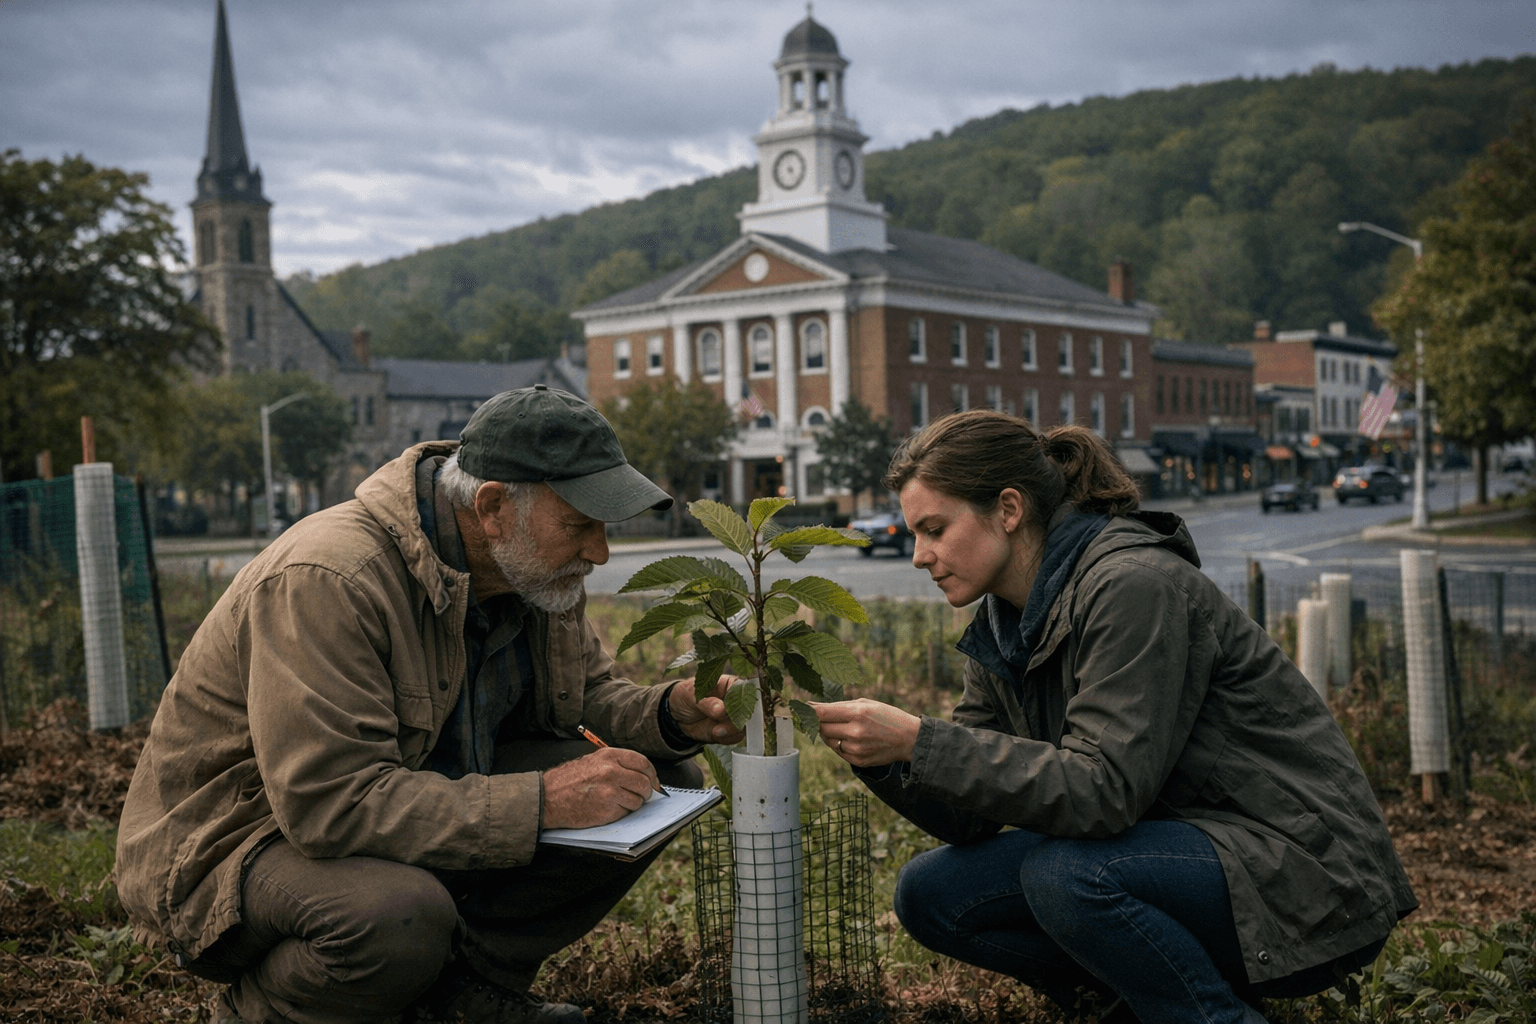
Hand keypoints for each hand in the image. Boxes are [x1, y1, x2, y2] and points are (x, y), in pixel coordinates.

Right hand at [541, 748, 659, 828]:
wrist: (547, 797)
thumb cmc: (567, 780)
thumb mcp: (592, 761)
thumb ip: (616, 764)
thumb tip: (640, 774)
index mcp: (609, 756)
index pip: (643, 762)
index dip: (651, 773)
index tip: (653, 781)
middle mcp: (611, 771)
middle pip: (644, 782)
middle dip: (646, 791)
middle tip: (642, 795)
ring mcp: (610, 791)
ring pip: (638, 800)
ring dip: (633, 803)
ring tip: (618, 801)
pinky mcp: (607, 810)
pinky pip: (626, 812)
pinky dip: (621, 812)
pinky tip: (608, 808)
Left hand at [669, 675, 746, 744]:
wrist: (678, 714)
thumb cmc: (687, 696)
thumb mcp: (692, 695)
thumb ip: (707, 702)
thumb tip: (722, 710)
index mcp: (731, 684)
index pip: (745, 689)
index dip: (743, 699)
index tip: (733, 708)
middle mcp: (736, 700)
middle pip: (748, 709)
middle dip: (738, 718)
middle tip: (723, 722)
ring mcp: (734, 716)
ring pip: (744, 724)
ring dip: (731, 730)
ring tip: (715, 731)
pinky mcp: (729, 730)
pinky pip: (736, 737)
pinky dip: (727, 738)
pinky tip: (715, 734)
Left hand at [812, 698, 921, 767]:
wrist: (909, 738)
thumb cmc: (887, 716)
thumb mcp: (866, 703)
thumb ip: (839, 706)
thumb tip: (813, 706)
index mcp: (858, 713)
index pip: (822, 713)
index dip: (809, 711)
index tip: (801, 709)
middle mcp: (855, 732)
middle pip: (822, 728)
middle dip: (819, 722)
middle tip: (822, 717)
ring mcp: (856, 748)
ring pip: (828, 741)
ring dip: (829, 733)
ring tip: (842, 727)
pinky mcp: (858, 761)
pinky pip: (838, 751)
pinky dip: (839, 744)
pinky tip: (850, 738)